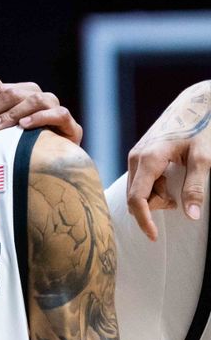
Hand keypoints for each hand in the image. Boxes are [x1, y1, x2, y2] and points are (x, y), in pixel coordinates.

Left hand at [0, 73, 81, 143]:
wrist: (56, 161)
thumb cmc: (24, 141)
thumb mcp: (4, 123)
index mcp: (23, 92)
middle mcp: (40, 97)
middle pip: (13, 94)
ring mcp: (56, 109)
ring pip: (35, 100)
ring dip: (11, 114)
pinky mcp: (71, 126)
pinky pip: (58, 114)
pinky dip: (40, 118)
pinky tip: (23, 126)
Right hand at [126, 80, 210, 240]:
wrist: (196, 102)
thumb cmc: (202, 127)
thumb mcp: (204, 158)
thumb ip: (196, 187)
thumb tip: (190, 215)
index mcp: (148, 159)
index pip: (137, 199)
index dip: (144, 220)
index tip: (153, 236)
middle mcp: (136, 157)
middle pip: (137, 197)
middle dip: (157, 205)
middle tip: (182, 196)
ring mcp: (135, 155)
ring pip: (139, 189)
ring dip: (157, 195)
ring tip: (179, 182)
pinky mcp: (139, 154)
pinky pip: (141, 180)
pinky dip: (155, 186)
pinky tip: (171, 177)